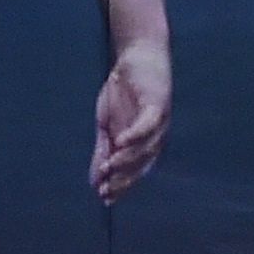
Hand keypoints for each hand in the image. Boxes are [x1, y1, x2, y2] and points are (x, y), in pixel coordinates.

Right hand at [92, 39, 170, 201]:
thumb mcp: (106, 126)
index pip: (135, 172)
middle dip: (124, 178)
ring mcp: (159, 122)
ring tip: (109, 167)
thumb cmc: (123, 92)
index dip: (121, 186)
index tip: (105, 198)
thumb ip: (102, 152)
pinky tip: (120, 142)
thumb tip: (95, 181)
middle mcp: (156, 137)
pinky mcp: (158, 104)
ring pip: (146, 148)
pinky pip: (148, 124)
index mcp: (144, 145)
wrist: (136, 56)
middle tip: (106, 189)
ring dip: (127, 160)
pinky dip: (135, 135)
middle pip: (142, 164)